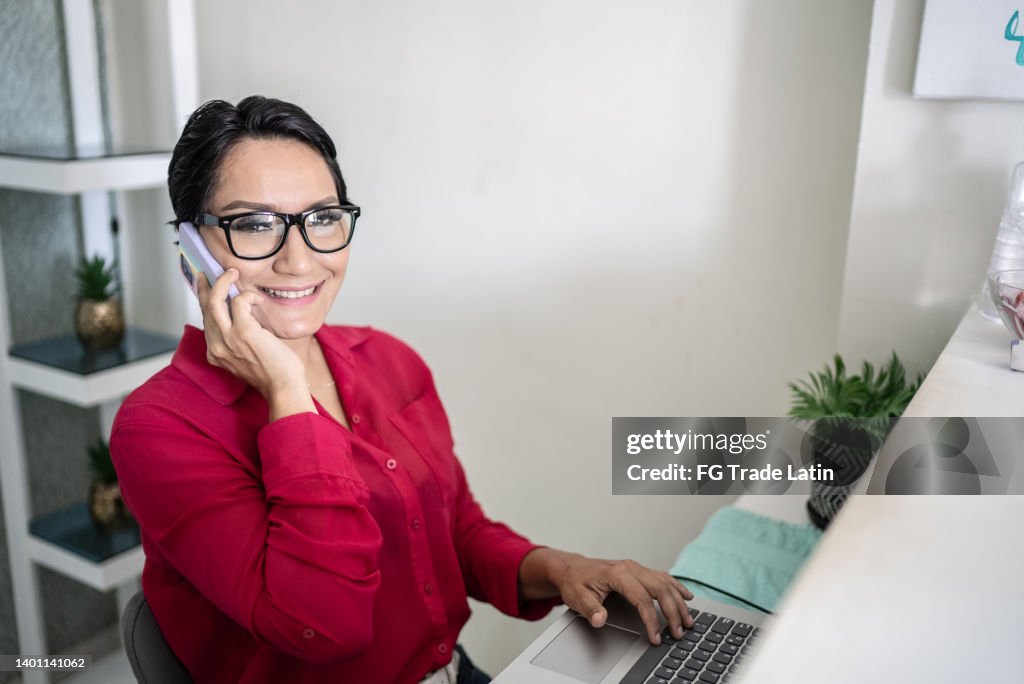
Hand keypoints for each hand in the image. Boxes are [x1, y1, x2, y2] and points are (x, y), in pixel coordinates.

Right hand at [197, 269, 306, 402]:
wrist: (283, 388)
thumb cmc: (273, 373)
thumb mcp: (247, 357)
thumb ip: (238, 340)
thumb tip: (243, 316)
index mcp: (216, 353)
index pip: (205, 321)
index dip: (204, 302)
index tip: (206, 288)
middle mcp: (216, 346)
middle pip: (204, 308)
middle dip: (205, 286)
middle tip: (210, 273)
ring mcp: (228, 339)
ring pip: (214, 300)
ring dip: (222, 282)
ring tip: (232, 273)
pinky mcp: (243, 332)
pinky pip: (239, 301)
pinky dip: (249, 296)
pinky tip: (258, 300)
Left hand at [520, 549, 693, 644]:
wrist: (571, 568)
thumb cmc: (575, 581)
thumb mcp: (577, 597)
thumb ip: (590, 609)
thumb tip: (600, 620)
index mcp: (617, 574)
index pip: (642, 598)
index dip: (651, 619)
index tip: (656, 636)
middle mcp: (630, 568)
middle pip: (660, 588)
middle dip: (673, 611)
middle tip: (679, 632)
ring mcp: (636, 568)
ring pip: (665, 582)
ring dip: (679, 601)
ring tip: (688, 620)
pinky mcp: (638, 570)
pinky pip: (662, 576)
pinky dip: (676, 586)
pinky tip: (687, 596)